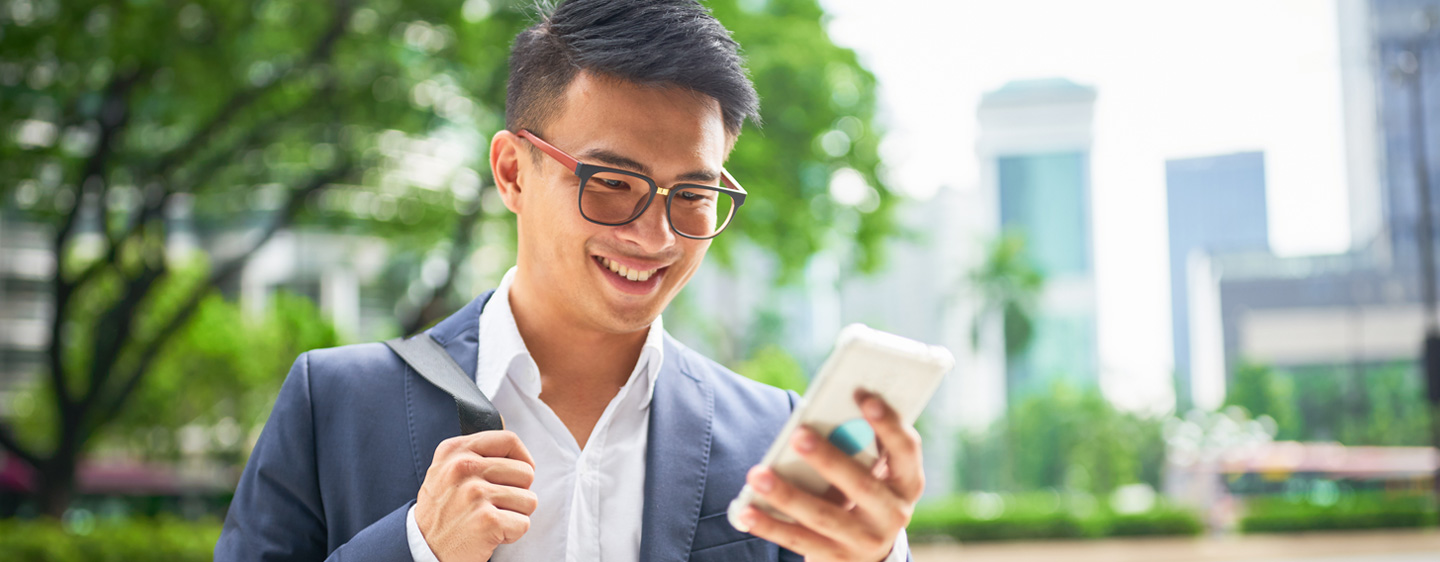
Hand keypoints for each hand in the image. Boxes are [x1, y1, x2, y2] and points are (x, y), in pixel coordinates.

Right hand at [415, 431, 537, 561]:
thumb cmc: (442, 512)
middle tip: (495, 505)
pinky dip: (512, 534)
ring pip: (529, 499)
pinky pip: (523, 523)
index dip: (522, 459)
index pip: (508, 440)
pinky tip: (490, 534)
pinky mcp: (486, 520)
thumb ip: (476, 455)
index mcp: (454, 451)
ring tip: (490, 519)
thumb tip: (518, 454)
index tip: (516, 476)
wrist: (422, 550)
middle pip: (525, 472)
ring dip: (515, 515)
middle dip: (519, 492)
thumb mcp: (446, 471)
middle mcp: (463, 467)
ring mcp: (475, 493)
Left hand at [740, 391, 922, 561]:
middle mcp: (893, 513)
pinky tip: (746, 510)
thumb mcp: (873, 473)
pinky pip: (798, 540)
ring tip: (757, 474)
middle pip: (861, 484)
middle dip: (828, 458)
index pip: (905, 449)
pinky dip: (769, 524)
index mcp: (907, 482)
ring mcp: (865, 540)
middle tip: (798, 435)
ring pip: (823, 515)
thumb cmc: (863, 493)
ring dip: (787, 494)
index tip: (863, 395)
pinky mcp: (836, 558)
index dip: (888, 423)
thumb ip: (856, 448)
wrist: (867, 556)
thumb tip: (813, 420)